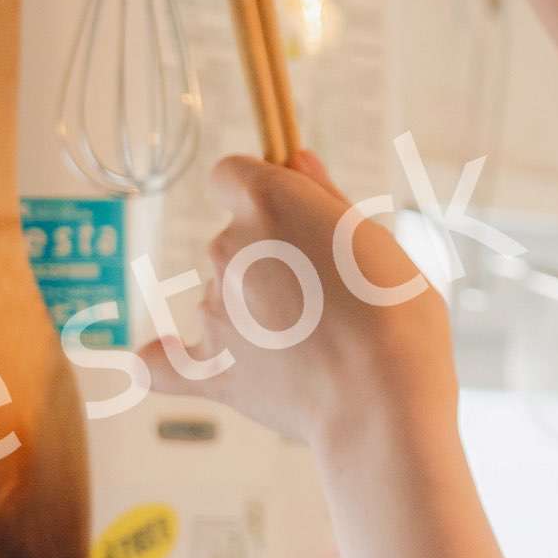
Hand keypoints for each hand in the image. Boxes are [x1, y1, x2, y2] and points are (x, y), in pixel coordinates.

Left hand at [143, 152, 459, 462]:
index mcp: (269, 203)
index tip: (290, 212)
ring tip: (314, 346)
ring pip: (222, 295)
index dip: (260, 190)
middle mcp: (228, 247)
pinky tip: (160, 357)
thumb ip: (326, 198)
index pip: (231, 174)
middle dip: (271, 259)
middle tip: (328, 295)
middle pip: (232, 239)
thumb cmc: (397, 316)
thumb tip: (294, 158)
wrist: (384, 399)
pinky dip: (163, 361)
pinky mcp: (210, 367)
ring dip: (254, 310)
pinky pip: (162, 364)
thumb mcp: (377, 240)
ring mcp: (213, 308)